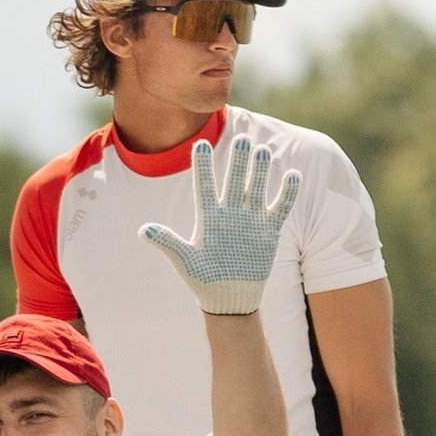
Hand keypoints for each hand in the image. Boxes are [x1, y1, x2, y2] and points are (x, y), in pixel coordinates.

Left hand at [138, 134, 301, 317]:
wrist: (228, 297)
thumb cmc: (202, 279)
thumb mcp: (184, 260)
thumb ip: (167, 242)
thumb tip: (142, 230)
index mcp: (208, 216)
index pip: (204, 185)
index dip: (203, 165)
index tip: (200, 143)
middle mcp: (230, 213)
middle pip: (233, 181)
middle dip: (237, 161)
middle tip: (241, 138)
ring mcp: (250, 219)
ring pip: (256, 188)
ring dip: (259, 171)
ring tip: (262, 151)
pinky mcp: (268, 230)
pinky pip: (279, 207)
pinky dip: (287, 194)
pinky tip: (293, 175)